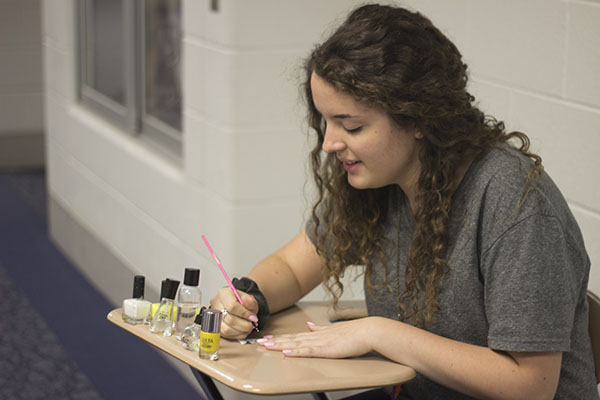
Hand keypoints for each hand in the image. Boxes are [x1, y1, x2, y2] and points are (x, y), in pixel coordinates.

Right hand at [210, 287, 258, 338]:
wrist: (237, 306)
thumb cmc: (242, 302)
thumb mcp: (249, 299)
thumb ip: (250, 301)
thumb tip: (249, 302)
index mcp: (224, 294)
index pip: (232, 306)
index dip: (244, 314)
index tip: (253, 318)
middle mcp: (216, 304)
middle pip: (229, 319)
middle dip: (244, 324)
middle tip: (251, 324)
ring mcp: (214, 316)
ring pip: (226, 329)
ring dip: (240, 331)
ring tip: (248, 328)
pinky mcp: (215, 327)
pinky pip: (226, 335)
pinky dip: (237, 335)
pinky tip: (243, 331)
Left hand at [256, 318, 374, 358]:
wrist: (368, 331)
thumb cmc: (354, 333)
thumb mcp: (333, 330)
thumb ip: (319, 330)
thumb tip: (308, 326)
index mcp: (317, 334)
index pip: (295, 336)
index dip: (280, 337)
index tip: (267, 338)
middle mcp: (316, 337)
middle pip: (291, 339)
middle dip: (274, 341)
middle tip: (259, 342)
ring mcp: (321, 342)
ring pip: (296, 344)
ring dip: (280, 345)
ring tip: (267, 346)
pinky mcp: (327, 349)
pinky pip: (308, 351)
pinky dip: (296, 352)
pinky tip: (286, 352)